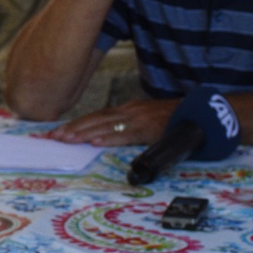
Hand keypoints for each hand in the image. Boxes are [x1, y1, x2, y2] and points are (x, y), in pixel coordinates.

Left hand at [46, 98, 175, 146]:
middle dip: (72, 128)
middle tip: (53, 137)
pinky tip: (96, 142)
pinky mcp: (150, 128)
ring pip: (106, 125)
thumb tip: (106, 138)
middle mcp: (129, 111)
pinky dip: (110, 138)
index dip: (76, 124)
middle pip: (95, 119)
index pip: (96, 116)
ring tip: (66, 139)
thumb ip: (128, 127)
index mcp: (127, 110)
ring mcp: (139, 118)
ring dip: (84, 133)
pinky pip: (127, 134)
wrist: (199, 113)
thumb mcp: (146, 120)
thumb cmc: (173, 119)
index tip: (57, 131)